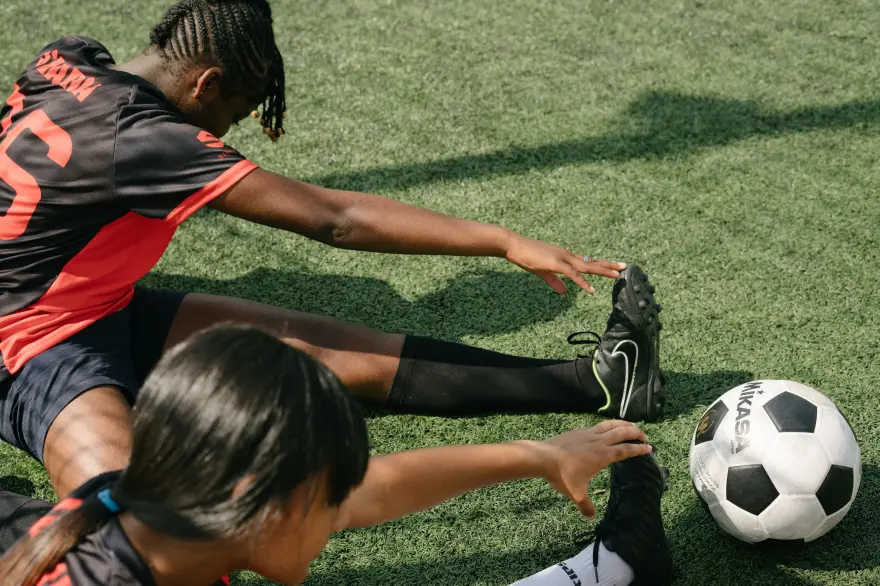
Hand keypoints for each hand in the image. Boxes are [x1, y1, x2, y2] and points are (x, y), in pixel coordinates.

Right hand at [503, 233, 626, 293]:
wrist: (513, 244)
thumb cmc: (526, 256)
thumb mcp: (542, 272)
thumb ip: (554, 282)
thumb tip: (565, 292)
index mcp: (565, 257)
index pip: (586, 262)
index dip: (600, 265)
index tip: (613, 267)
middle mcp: (567, 256)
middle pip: (591, 262)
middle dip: (608, 265)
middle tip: (625, 267)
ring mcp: (562, 258)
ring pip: (586, 267)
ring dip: (602, 270)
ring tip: (616, 275)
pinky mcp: (555, 264)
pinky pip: (572, 274)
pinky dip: (583, 282)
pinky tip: (591, 289)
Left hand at [534, 421, 651, 518]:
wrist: (543, 457)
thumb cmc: (561, 475)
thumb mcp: (576, 493)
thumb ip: (585, 506)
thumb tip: (591, 518)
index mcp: (602, 455)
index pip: (625, 450)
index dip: (638, 449)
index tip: (649, 448)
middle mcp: (599, 442)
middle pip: (623, 432)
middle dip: (636, 432)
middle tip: (645, 437)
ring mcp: (589, 434)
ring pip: (611, 424)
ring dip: (624, 424)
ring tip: (632, 427)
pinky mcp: (580, 431)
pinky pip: (599, 425)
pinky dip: (609, 424)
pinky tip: (608, 428)